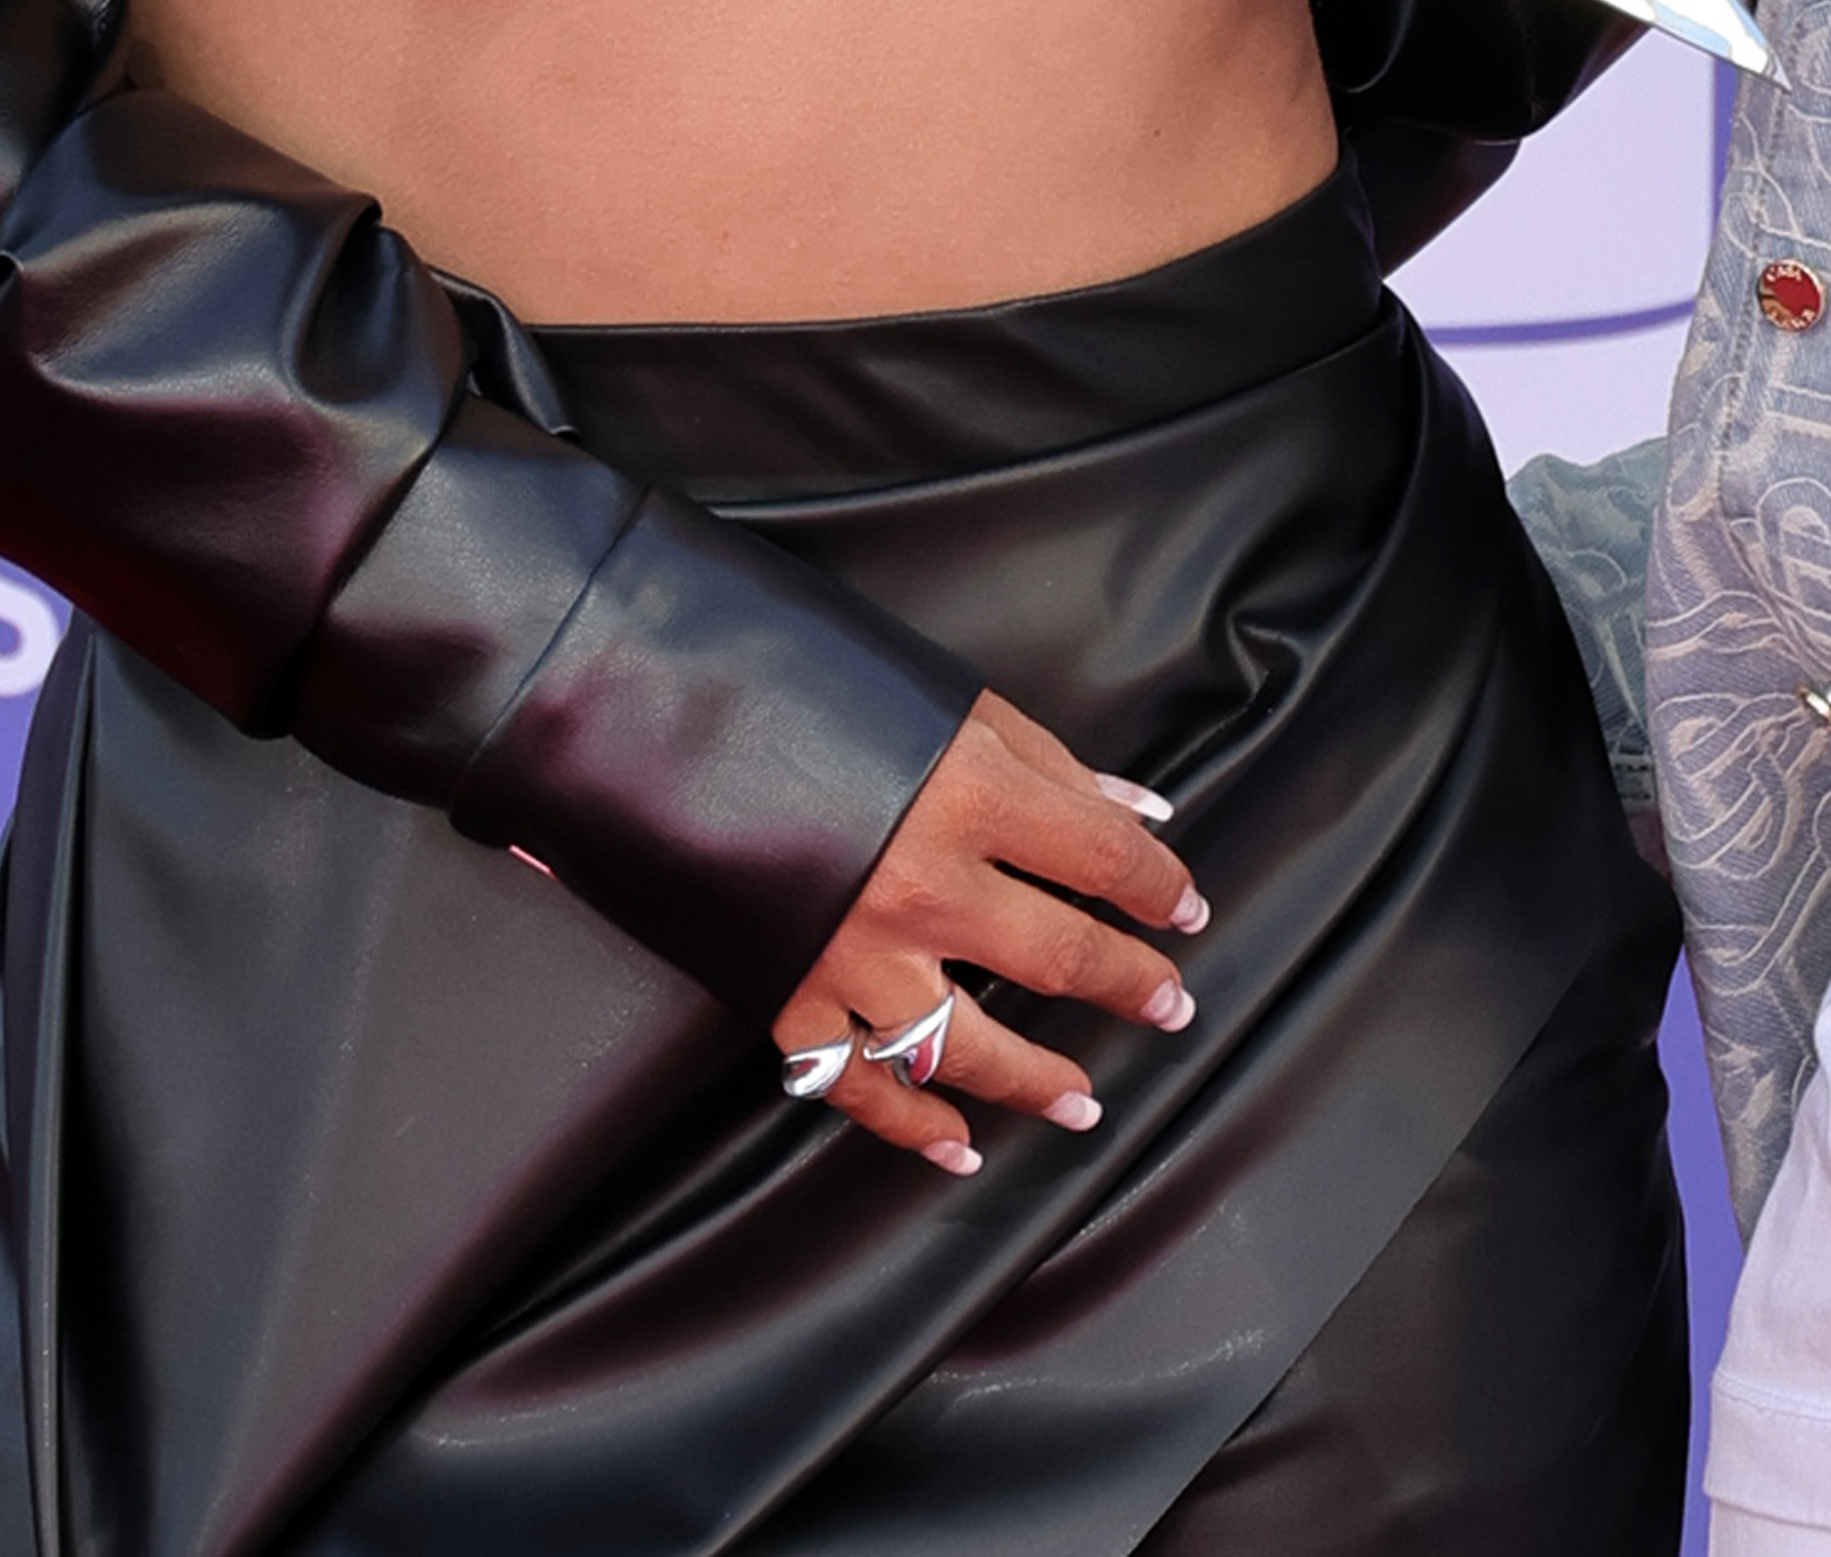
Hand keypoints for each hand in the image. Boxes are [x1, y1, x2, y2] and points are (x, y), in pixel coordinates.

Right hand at [763, 690, 1203, 1174]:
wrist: (646, 709)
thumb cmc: (804, 684)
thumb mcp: (945, 698)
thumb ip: (1048, 764)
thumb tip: (1140, 812)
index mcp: (970, 793)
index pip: (1103, 856)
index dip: (1158, 885)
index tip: (1184, 908)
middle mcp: (923, 885)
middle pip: (1057, 956)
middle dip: (1127, 985)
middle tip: (1169, 1007)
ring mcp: (852, 953)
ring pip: (969, 1048)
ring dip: (1037, 1082)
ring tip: (1083, 1103)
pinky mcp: (786, 995)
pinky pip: (859, 1084)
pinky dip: (909, 1124)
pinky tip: (957, 1146)